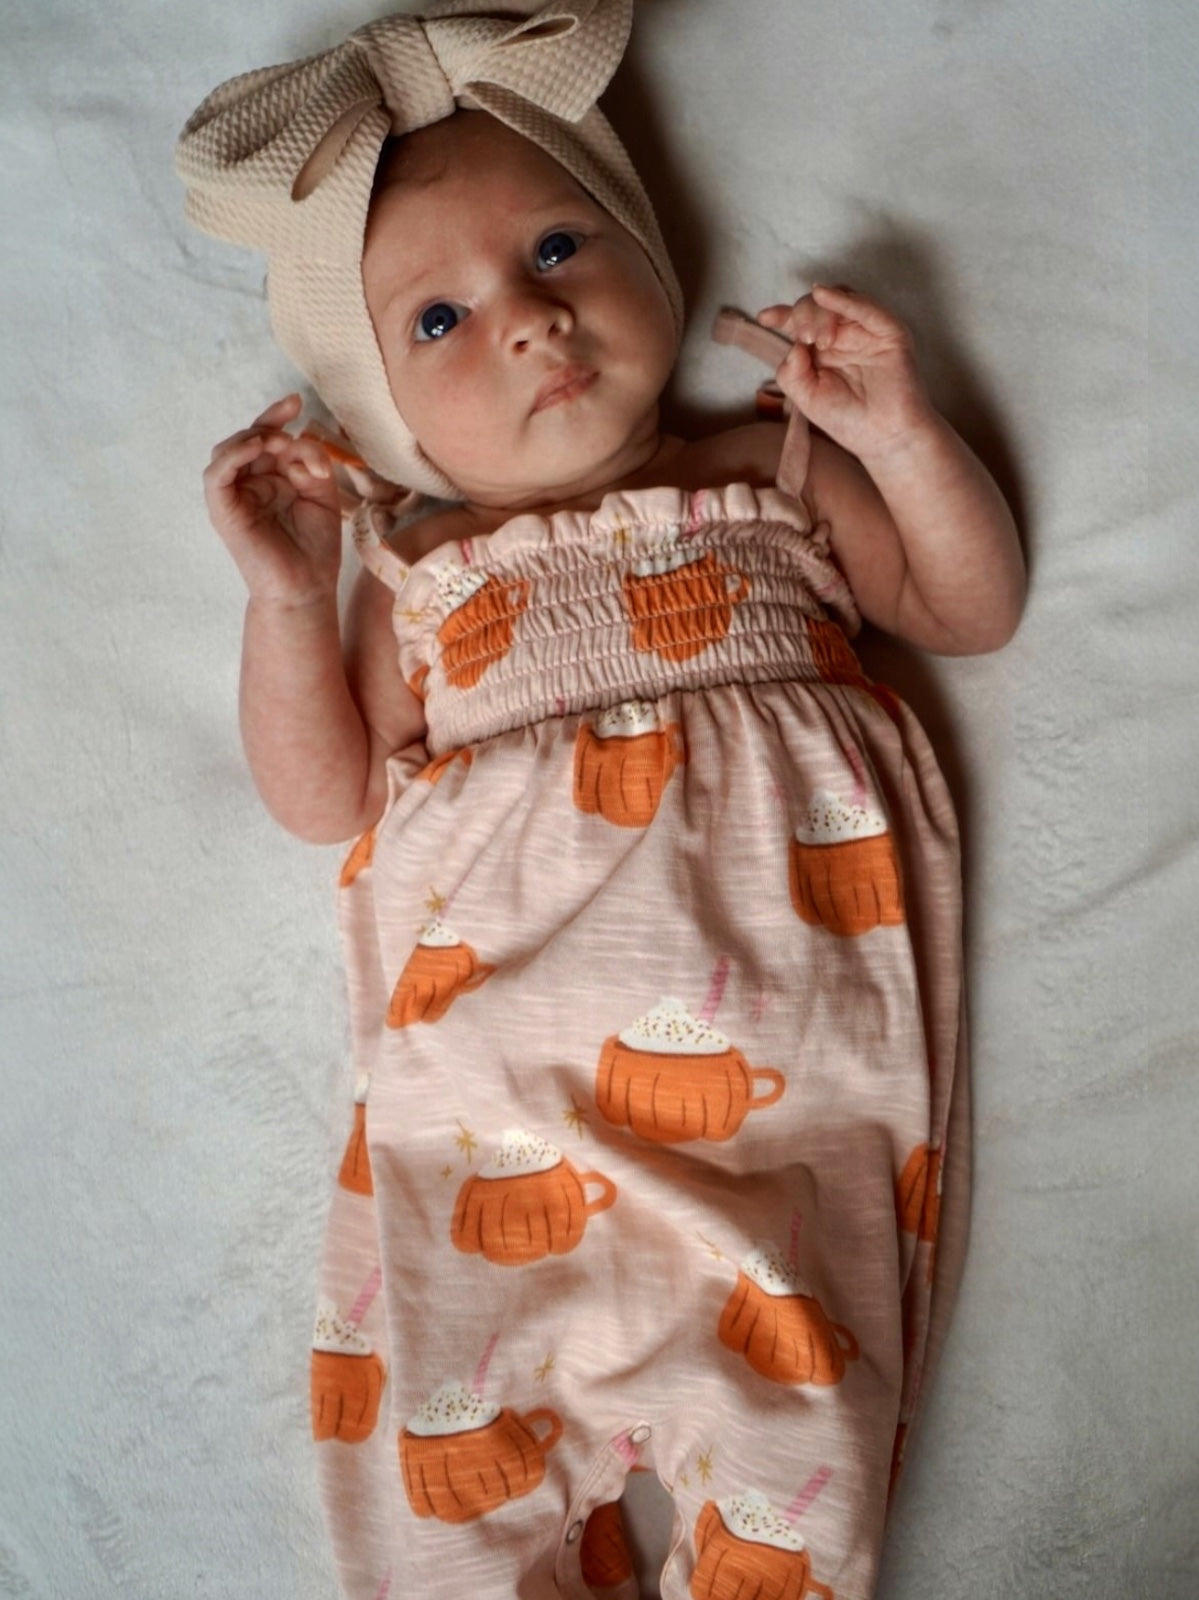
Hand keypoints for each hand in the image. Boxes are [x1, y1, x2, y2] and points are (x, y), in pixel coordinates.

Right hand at [203, 394, 343, 607]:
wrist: (307, 587)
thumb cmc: (315, 548)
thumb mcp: (322, 495)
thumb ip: (310, 463)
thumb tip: (295, 442)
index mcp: (271, 480)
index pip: (267, 440)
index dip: (277, 417)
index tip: (296, 402)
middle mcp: (249, 485)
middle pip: (246, 439)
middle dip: (268, 423)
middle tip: (290, 413)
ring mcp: (234, 498)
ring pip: (228, 451)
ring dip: (253, 438)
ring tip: (280, 441)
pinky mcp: (223, 511)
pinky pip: (217, 475)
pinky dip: (233, 455)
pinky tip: (257, 447)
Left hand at [757, 286, 933, 465]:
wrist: (883, 438)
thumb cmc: (848, 420)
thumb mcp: (806, 398)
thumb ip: (791, 372)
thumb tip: (793, 345)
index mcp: (822, 350)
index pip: (800, 323)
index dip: (782, 316)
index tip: (765, 318)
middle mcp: (844, 336)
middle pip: (818, 307)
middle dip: (804, 316)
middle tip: (806, 339)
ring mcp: (866, 331)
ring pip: (840, 301)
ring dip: (821, 312)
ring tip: (815, 337)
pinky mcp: (889, 332)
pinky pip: (866, 308)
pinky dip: (844, 300)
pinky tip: (824, 295)